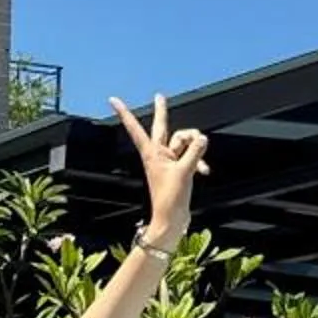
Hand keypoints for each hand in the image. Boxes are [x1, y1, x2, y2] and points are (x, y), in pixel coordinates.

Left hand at [111, 92, 207, 251]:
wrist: (172, 221)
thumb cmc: (170, 200)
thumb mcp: (184, 173)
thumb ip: (194, 152)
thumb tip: (202, 138)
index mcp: (151, 153)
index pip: (136, 128)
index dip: (125, 114)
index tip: (113, 100)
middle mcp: (158, 155)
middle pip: (163, 128)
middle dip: (162, 112)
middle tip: (160, 96)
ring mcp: (168, 162)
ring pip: (184, 142)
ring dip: (195, 149)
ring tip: (199, 164)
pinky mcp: (178, 169)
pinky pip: (191, 156)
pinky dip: (199, 161)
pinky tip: (204, 172)